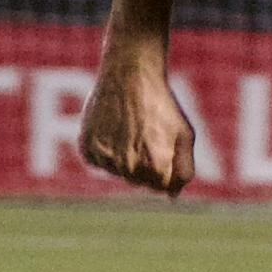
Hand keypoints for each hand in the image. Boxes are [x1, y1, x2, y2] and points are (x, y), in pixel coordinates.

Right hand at [82, 49, 201, 193]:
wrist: (129, 75)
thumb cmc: (161, 105)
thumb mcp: (184, 135)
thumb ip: (184, 170)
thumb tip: (172, 196)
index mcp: (155, 168)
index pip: (161, 187)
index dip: (165, 168)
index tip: (164, 146)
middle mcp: (127, 167)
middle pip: (138, 181)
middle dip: (145, 164)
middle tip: (146, 134)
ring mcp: (105, 159)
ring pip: (118, 172)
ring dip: (124, 158)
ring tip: (130, 129)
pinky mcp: (86, 148)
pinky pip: (99, 161)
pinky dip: (105, 151)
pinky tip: (113, 129)